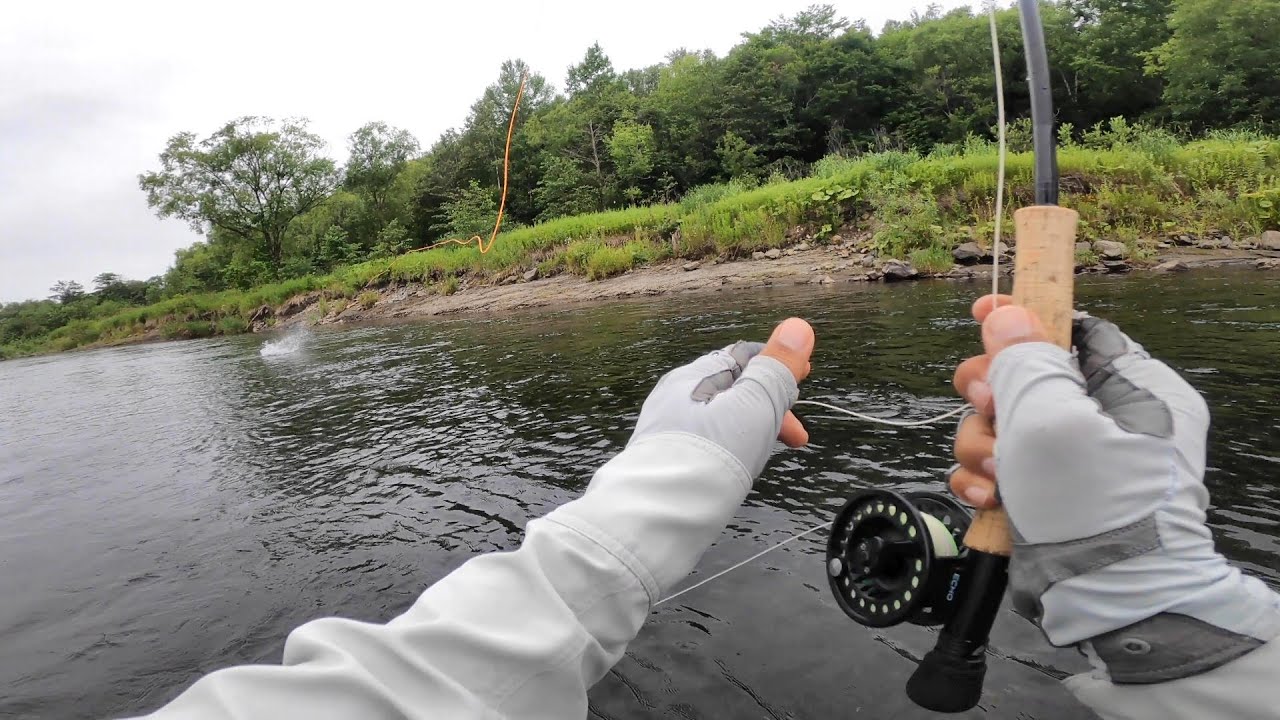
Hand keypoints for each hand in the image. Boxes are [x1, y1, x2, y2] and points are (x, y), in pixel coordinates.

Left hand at [630, 318, 813, 477]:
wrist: (657, 515)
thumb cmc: (711, 455)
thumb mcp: (754, 406)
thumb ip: (777, 368)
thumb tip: (798, 326)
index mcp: (695, 375)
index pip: (743, 356)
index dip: (778, 365)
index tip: (807, 374)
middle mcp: (676, 396)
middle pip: (734, 390)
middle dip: (772, 406)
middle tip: (798, 436)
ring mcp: (668, 429)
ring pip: (721, 418)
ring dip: (755, 429)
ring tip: (773, 451)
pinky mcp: (665, 460)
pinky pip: (707, 442)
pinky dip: (732, 446)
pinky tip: (740, 466)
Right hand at [947, 295, 1278, 682]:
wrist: (1111, 605)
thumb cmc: (1092, 506)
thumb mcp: (1051, 419)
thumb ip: (1022, 361)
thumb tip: (1006, 313)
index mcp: (1134, 387)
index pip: (1072, 329)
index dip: (1022, 319)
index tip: (979, 312)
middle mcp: (1106, 420)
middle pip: (1023, 376)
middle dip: (991, 396)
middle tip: (986, 408)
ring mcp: (1074, 461)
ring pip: (1000, 424)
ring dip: (982, 446)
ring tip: (996, 478)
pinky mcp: (1045, 496)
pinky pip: (996, 469)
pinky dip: (982, 482)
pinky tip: (991, 501)